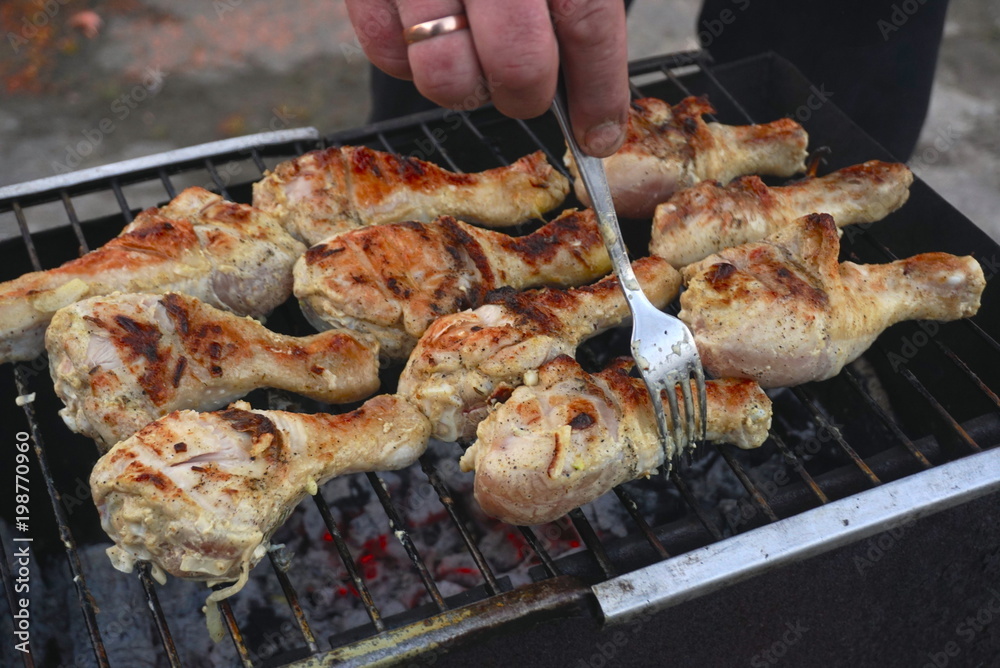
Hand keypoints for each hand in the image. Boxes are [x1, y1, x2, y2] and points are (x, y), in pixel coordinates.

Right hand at [346, 0, 629, 156]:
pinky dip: (409, 60)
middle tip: (529, 90)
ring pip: (444, 76)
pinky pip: (385, 53)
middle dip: (528, 96)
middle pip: (518, 63)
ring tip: (473, 56)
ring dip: (467, 87)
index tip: (600, 134)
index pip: (586, 20)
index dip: (600, 90)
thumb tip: (593, 82)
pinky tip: (426, 30)